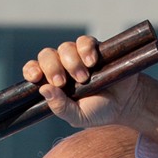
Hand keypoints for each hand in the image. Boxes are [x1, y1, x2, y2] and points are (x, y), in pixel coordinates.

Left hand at [22, 36, 147, 130]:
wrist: (125, 103)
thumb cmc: (99, 111)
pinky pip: (84, 41)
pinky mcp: (94, 48)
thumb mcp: (78, 116)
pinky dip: (86, 49)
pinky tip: (92, 63)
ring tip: (84, 78)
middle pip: (47, 56)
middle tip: (62, 82)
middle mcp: (62, 66)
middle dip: (52, 67)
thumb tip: (43, 89)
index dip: (32, 70)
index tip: (36, 76)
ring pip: (65, 48)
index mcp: (53, 83)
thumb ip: (61, 107)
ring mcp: (77, 56)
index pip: (34, 70)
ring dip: (71, 62)